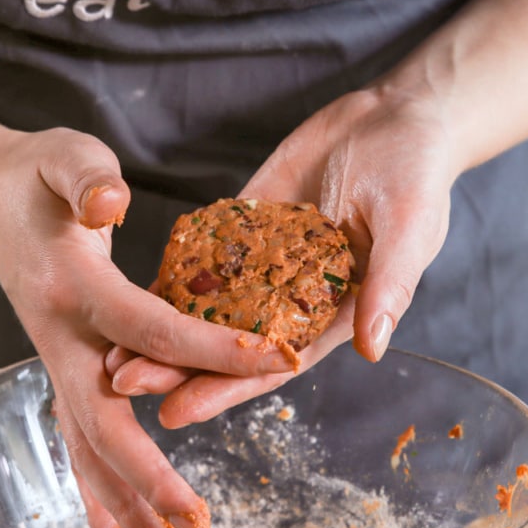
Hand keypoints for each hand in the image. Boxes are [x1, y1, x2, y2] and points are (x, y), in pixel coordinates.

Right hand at [0, 113, 294, 527]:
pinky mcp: (66, 370)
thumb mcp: (63, 155)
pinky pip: (81, 439)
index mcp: (72, 284)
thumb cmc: (36, 175)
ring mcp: (58, 360)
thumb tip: (111, 200)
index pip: (146, 325)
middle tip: (193, 524)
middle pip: (103, 416)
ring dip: (122, 502)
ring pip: (87, 444)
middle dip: (148, 473)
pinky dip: (99, 491)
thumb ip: (85, 176)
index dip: (207, 344)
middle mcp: (61, 336)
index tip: (273, 359)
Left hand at [107, 88, 457, 425]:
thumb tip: (372, 349)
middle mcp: (293, 295)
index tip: (178, 408)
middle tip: (122, 382)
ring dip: (163, 327)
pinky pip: (206, 253)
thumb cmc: (415, 176)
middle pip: (227, 342)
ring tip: (112, 348)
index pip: (271, 362)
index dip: (225, 388)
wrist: (394, 118)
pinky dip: (173, 275)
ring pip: (208, 304)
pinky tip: (129, 291)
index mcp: (333, 311)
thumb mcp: (408, 228)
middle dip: (177, 366)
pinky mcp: (248, 223)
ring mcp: (266, 260)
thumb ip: (387, 286)